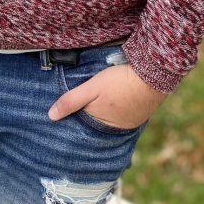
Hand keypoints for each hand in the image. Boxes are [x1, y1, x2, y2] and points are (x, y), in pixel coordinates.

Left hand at [48, 62, 165, 129]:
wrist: (153, 74)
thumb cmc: (120, 81)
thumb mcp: (91, 88)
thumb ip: (71, 101)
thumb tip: (50, 116)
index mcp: (102, 125)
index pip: (83, 127)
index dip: (74, 120)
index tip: (62, 118)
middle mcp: (116, 129)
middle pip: (96, 125)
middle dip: (88, 118)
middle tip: (78, 109)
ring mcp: (129, 123)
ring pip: (109, 121)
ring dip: (103, 114)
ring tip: (95, 105)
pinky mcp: (139, 116)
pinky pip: (122, 116)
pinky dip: (116, 111)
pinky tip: (113, 102)